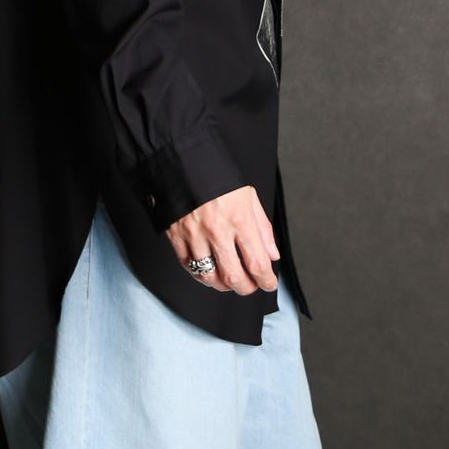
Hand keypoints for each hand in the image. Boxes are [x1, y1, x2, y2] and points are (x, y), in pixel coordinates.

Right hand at [164, 185, 279, 293]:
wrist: (182, 160)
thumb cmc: (216, 175)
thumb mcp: (248, 195)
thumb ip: (262, 227)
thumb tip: (272, 254)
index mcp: (239, 218)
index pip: (257, 262)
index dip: (266, 280)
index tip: (269, 283)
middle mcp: (217, 230)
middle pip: (234, 277)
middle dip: (247, 288)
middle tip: (251, 285)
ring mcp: (194, 235)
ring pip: (210, 277)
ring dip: (224, 286)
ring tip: (230, 281)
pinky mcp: (176, 236)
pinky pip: (188, 266)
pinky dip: (201, 275)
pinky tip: (210, 272)